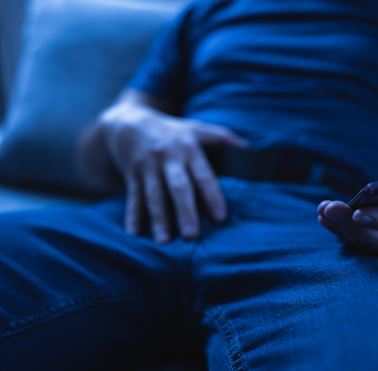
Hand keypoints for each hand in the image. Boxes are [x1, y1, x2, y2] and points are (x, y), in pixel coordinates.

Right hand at [99, 106, 246, 242]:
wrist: (129, 122)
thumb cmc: (170, 131)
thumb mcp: (195, 129)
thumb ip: (222, 137)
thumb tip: (248, 150)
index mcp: (188, 148)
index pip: (203, 174)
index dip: (212, 195)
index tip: (219, 217)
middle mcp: (168, 157)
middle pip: (178, 187)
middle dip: (185, 210)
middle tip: (191, 234)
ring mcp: (148, 167)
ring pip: (154, 195)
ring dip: (158, 218)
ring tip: (163, 240)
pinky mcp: (132, 174)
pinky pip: (133, 196)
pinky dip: (132, 214)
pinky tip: (133, 231)